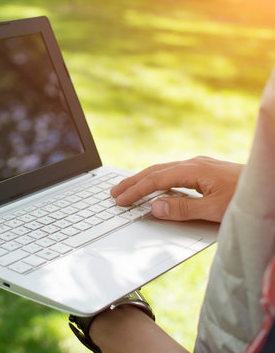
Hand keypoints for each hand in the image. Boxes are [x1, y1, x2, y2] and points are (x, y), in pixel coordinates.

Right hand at [110, 156, 243, 221]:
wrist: (271, 185)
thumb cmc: (247, 199)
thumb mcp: (215, 209)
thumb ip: (183, 209)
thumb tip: (154, 207)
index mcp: (194, 170)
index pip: (156, 180)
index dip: (136, 190)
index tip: (120, 200)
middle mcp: (194, 164)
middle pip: (155, 171)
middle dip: (133, 182)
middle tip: (114, 193)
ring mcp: (200, 166)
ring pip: (163, 170)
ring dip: (143, 180)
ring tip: (127, 189)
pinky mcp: (205, 171)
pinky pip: (173, 173)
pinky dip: (157, 179)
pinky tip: (155, 186)